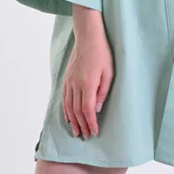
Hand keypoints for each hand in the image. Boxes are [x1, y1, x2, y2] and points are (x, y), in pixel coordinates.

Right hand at [62, 19, 113, 140]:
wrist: (88, 37)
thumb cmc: (102, 53)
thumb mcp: (109, 73)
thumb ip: (102, 92)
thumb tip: (97, 109)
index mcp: (87, 84)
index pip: (87, 110)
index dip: (91, 123)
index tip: (94, 133)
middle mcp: (76, 85)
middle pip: (77, 111)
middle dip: (82, 126)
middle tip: (86, 137)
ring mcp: (69, 82)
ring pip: (68, 106)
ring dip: (73, 121)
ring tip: (76, 132)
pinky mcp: (67, 78)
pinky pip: (64, 98)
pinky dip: (65, 110)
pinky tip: (68, 117)